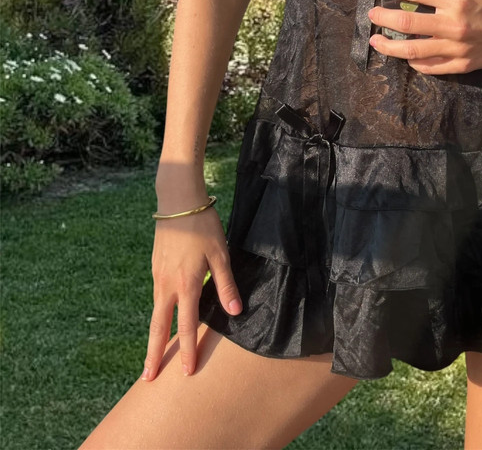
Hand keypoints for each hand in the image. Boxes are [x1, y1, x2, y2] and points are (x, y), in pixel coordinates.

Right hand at [141, 204, 241, 380]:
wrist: (178, 202)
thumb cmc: (204, 227)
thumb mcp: (221, 255)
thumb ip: (226, 285)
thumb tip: (235, 312)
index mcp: (186, 285)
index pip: (186, 326)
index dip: (187, 350)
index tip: (186, 372)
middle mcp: (167, 285)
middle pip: (158, 326)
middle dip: (154, 354)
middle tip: (148, 379)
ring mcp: (158, 276)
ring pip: (155, 312)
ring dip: (154, 335)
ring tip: (153, 354)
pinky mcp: (155, 267)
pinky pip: (156, 296)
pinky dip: (157, 313)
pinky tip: (162, 318)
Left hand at [365, 0, 481, 73]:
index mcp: (456, 0)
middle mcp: (453, 25)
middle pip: (406, 22)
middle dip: (383, 18)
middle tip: (372, 16)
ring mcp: (457, 48)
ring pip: (412, 50)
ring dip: (390, 45)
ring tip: (378, 41)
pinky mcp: (462, 64)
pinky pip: (430, 67)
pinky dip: (414, 61)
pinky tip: (407, 56)